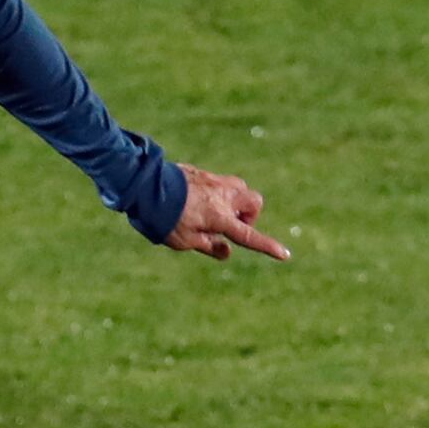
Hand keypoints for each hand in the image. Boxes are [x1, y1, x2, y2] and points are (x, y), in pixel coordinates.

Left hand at [164, 164, 288, 260]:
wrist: (145, 187)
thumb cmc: (162, 218)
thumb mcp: (183, 241)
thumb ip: (208, 246)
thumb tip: (227, 252)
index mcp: (219, 217)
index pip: (248, 235)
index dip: (266, 246)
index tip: (284, 254)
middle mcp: (223, 197)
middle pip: (254, 202)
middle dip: (249, 215)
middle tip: (229, 224)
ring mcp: (215, 182)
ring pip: (240, 188)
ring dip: (235, 201)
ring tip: (214, 211)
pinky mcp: (204, 173)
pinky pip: (222, 182)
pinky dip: (219, 193)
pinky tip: (198, 200)